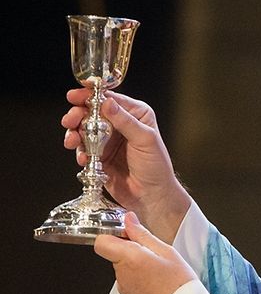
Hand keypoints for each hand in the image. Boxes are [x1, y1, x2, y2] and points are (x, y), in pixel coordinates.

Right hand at [62, 89, 190, 242]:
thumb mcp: (145, 140)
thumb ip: (126, 121)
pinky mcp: (99, 156)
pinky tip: (83, 158)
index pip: (109, 99)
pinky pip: (84, 149)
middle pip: (92, 112)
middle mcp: (120, 125)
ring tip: (72, 141)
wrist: (152, 197)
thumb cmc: (156, 168)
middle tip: (70, 120)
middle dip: (78, 115)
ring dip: (74, 134)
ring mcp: (108, 141)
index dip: (90, 96)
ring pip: (84, 130)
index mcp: (135, 114)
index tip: (76, 96)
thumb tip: (107, 103)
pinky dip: (80, 152)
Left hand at [94, 212, 195, 293]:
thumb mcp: (166, 251)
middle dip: (129, 249)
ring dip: (136, 263)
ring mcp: (123, 286)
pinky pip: (128, 278)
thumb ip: (142, 234)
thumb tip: (129, 220)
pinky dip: (139, 276)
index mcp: (129, 258)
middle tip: (152, 252)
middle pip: (114, 252)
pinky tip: (156, 279)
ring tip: (158, 268)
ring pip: (122, 265)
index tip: (127, 232)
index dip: (111, 234)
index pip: (101, 241)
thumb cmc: (179, 284)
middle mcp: (121, 273)